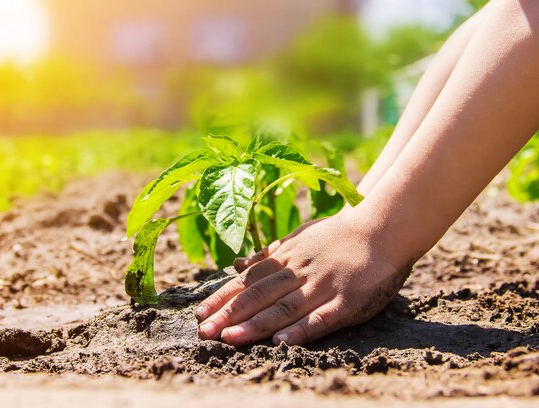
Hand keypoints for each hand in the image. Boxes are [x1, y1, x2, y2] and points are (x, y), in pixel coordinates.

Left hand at [195, 212, 410, 345]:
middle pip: (259, 295)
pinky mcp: (347, 301)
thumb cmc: (337, 235)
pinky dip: (301, 330)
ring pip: (284, 307)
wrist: (382, 228)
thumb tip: (237, 265)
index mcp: (287, 258)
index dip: (223, 297)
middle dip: (229, 313)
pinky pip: (321, 318)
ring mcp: (322, 286)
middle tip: (203, 331)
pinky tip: (281, 342)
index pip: (248, 280)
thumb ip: (269, 254)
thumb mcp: (298, 238)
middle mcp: (299, 272)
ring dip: (255, 324)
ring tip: (229, 338)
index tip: (199, 313)